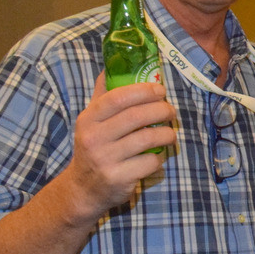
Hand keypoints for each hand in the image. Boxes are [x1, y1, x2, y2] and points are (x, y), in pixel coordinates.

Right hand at [65, 73, 175, 220]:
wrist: (83, 189)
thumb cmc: (94, 147)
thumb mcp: (91, 121)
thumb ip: (102, 95)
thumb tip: (110, 65)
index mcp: (88, 119)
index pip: (117, 97)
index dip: (143, 91)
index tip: (160, 90)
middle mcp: (94, 138)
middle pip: (136, 116)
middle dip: (161, 110)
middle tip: (171, 111)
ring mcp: (105, 159)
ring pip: (147, 139)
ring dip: (166, 133)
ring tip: (170, 132)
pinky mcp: (118, 178)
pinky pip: (149, 162)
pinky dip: (160, 157)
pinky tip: (158, 155)